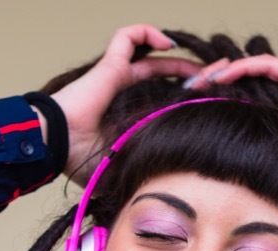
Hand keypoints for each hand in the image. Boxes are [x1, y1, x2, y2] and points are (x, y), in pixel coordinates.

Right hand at [51, 25, 202, 181]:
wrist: (57, 146)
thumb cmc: (79, 159)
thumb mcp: (121, 168)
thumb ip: (139, 172)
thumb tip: (160, 192)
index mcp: (128, 114)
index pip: (163, 99)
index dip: (186, 97)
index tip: (210, 101)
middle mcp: (125, 92)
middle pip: (166, 76)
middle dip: (194, 76)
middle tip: (219, 80)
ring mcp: (117, 75)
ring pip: (152, 54)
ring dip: (180, 58)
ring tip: (204, 68)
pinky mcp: (109, 65)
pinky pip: (127, 37)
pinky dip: (147, 32)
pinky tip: (168, 44)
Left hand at [193, 55, 277, 185]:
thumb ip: (270, 171)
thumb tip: (241, 198)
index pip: (247, 98)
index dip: (221, 100)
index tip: (196, 110)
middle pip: (245, 80)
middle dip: (215, 82)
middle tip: (189, 92)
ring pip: (252, 68)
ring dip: (223, 71)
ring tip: (199, 82)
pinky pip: (267, 64)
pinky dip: (242, 66)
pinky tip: (221, 75)